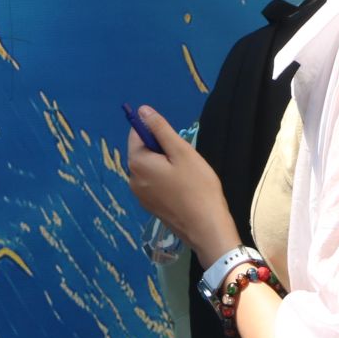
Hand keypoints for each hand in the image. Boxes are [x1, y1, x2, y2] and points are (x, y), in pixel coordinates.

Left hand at [126, 105, 240, 260]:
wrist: (206, 228)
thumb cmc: (197, 186)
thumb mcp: (181, 151)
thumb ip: (160, 129)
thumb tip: (142, 110)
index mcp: (137, 162)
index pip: (137, 133)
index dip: (157, 133)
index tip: (176, 144)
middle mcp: (132, 179)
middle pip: (143, 151)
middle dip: (162, 150)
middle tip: (185, 161)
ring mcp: (140, 195)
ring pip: (150, 168)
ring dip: (165, 166)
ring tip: (186, 176)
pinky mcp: (150, 207)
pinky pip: (153, 183)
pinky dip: (166, 181)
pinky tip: (184, 189)